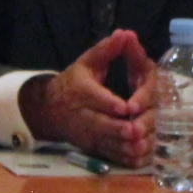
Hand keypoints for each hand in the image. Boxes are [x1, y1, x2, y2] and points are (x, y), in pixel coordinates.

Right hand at [20, 28, 157, 166]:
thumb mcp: (87, 62)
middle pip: (102, 125)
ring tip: (143, 146)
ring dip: (126, 147)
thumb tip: (125, 33)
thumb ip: (106, 49)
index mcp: (82, 92)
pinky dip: (125, 158)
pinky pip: (110, 156)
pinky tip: (141, 157)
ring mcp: (88, 135)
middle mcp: (83, 116)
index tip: (127, 107)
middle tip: (137, 131)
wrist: (49, 110)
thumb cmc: (73, 82)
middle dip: (120, 129)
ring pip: (107, 144)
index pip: (97, 99)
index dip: (111, 104)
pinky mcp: (93, 148)